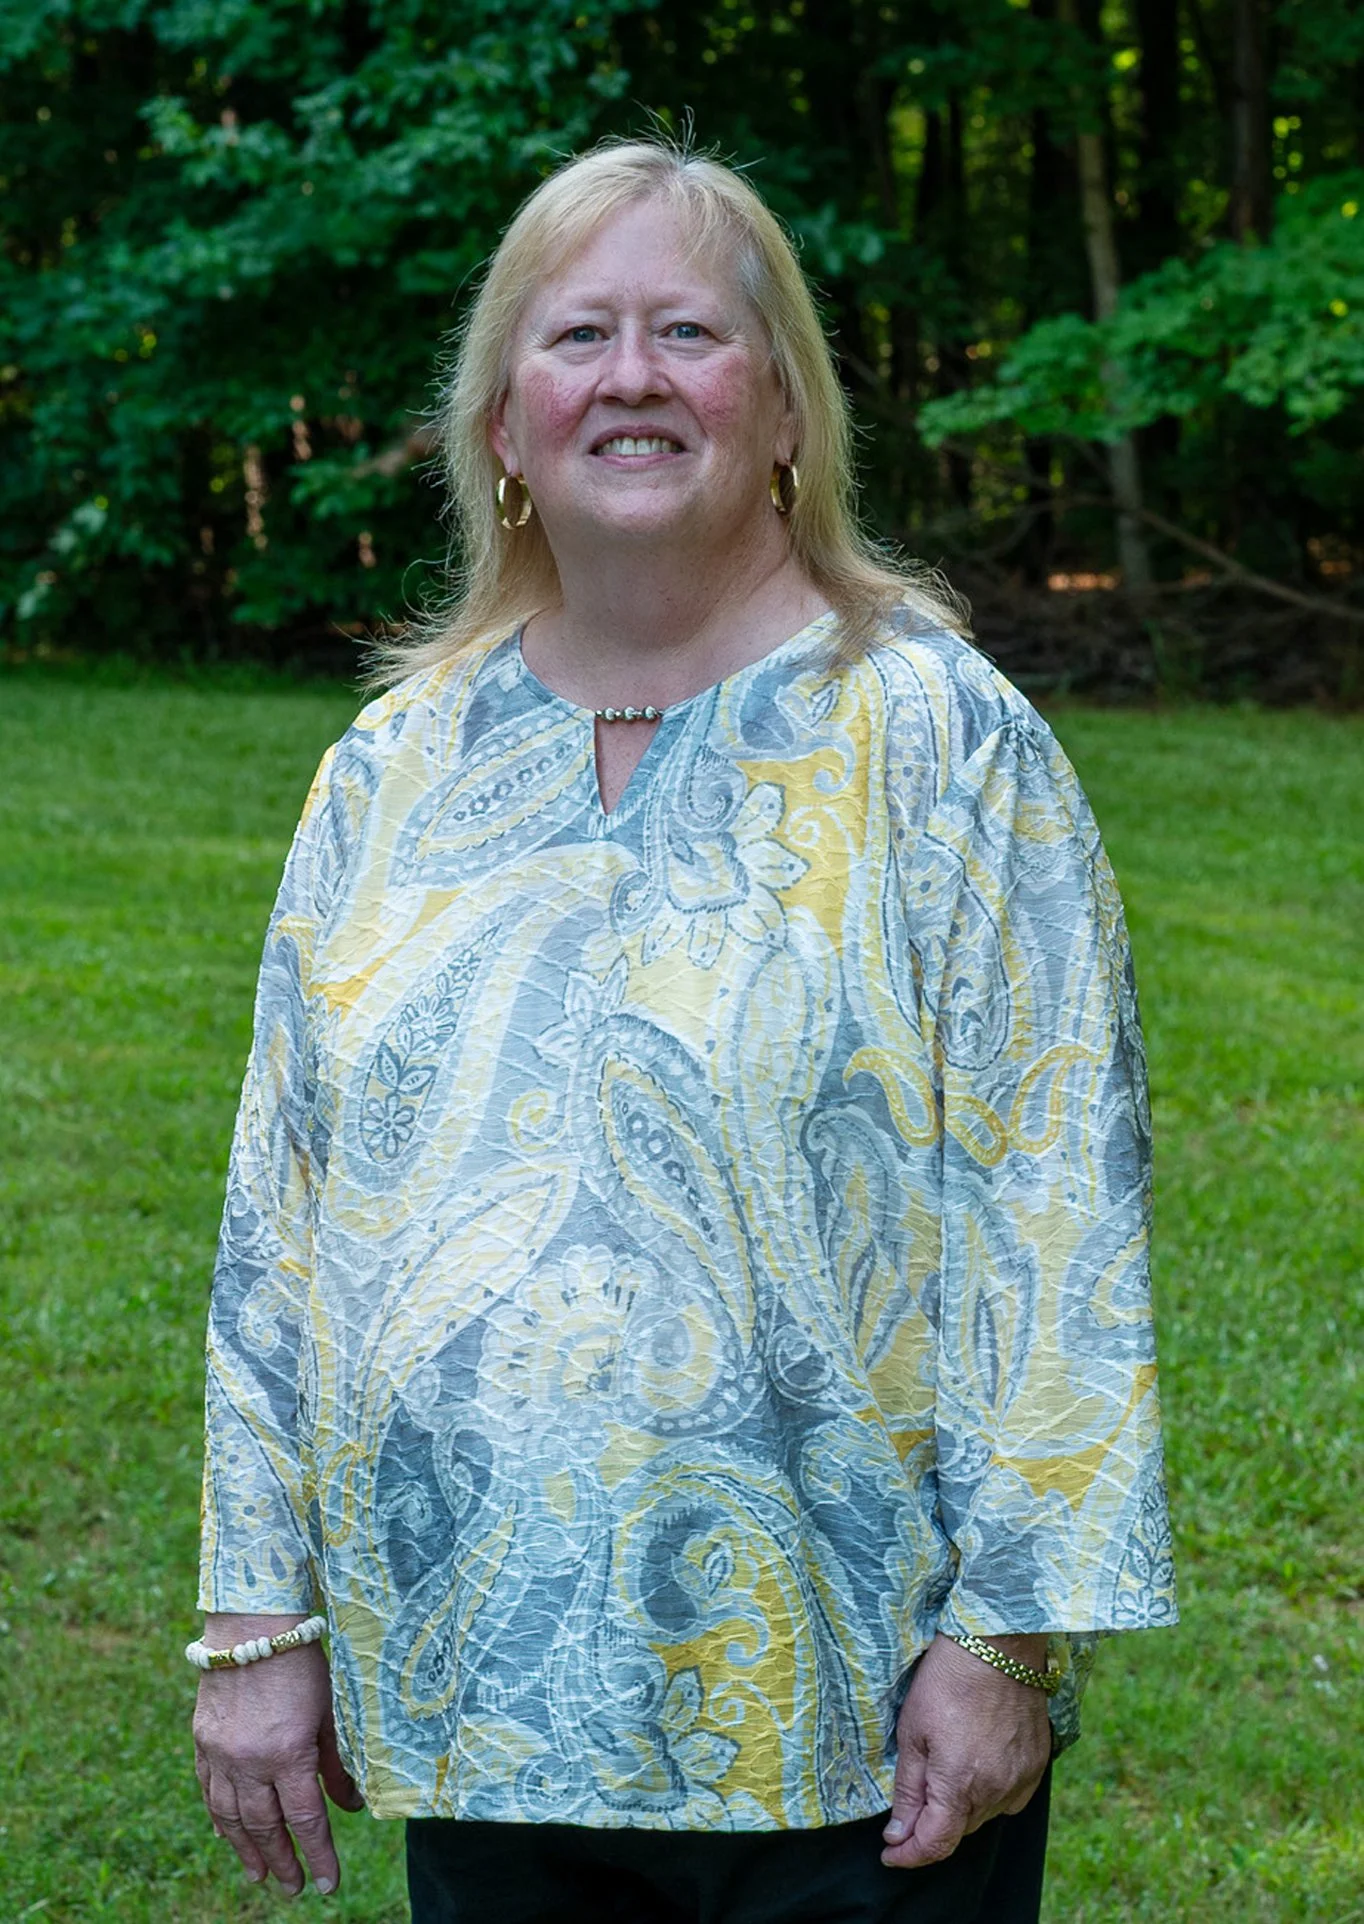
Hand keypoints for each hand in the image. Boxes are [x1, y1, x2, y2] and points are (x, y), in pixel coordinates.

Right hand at [192, 1613, 363, 1896]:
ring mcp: (221, 1754)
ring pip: (231, 1818)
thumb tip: (352, 1806)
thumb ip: (338, 1763)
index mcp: (288, 1754)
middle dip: (282, 1861)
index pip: (305, 1820)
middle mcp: (249, 1762)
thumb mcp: (330, 1711)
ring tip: (261, 1874)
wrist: (251, 1624)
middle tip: (293, 1888)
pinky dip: (218, 1818)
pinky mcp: (201, 1742)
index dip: (318, 1855)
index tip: (327, 1885)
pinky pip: (207, 1792)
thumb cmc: (302, 1663)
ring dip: (246, 1850)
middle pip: (265, 1827)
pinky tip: (226, 1835)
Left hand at [881, 1633, 1050, 1869]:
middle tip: (909, 1806)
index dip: (908, 1854)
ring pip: (986, 1815)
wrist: (998, 1644)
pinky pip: (1012, 1797)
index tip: (889, 1851)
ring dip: (961, 1808)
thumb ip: (908, 1790)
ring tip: (944, 1775)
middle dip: (932, 1826)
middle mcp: (996, 1791)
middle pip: (959, 1830)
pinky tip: (978, 1768)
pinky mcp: (1038, 1762)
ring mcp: (1022, 1778)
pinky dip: (991, 1793)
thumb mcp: (912, 1732)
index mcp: (959, 1786)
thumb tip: (898, 1834)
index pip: (935, 1844)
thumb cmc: (947, 1681)